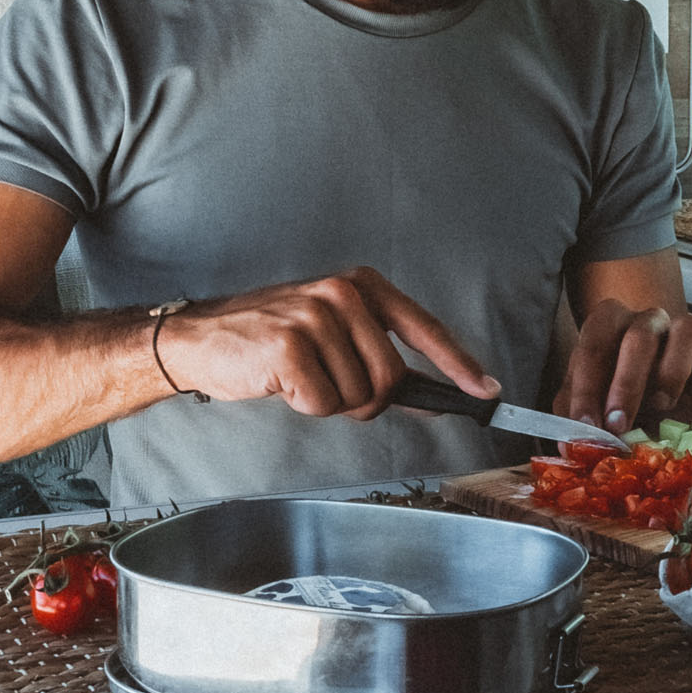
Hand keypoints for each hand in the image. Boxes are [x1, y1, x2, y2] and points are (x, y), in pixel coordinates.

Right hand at [158, 269, 497, 421]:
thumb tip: (436, 393)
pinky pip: (323, 403)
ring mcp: (315, 316)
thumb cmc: (271, 341)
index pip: (424, 328)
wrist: (203, 340)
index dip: (459, 364)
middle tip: (328, 384)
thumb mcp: (334, 336)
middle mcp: (342, 293)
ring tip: (300, 376)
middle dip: (365, 399)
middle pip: (391, 379)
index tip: (488, 391)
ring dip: (330, 401)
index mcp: (361, 286)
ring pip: (358, 395)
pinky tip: (282, 382)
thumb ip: (383, 360)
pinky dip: (304, 406)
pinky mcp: (289, 346)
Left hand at [559, 298, 691, 435]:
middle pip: (641, 335)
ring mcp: (684, 330)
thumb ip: (576, 419)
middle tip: (620, 425)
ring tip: (662, 408)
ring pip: (689, 329)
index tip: (588, 427)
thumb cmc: (615, 401)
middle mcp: (647, 320)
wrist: (654, 404)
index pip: (594, 343)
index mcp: (608, 324)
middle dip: (628, 384)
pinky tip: (691, 409)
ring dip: (674, 372)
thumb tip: (574, 444)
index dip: (587, 388)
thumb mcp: (588, 408)